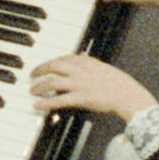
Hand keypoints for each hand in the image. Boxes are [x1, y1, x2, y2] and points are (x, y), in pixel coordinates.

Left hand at [30, 52, 156, 119]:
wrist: (126, 94)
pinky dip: (46, 102)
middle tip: (32, 75)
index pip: (63, 57)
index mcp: (85, 62)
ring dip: (39, 87)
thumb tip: (81, 54)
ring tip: (32, 91)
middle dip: (40, 69)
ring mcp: (79, 84)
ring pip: (53, 82)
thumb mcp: (102, 66)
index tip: (46, 66)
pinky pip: (59, 100)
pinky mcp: (80, 98)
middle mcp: (80, 71)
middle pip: (53, 66)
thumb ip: (88, 60)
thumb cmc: (117, 82)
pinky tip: (37, 105)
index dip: (51, 61)